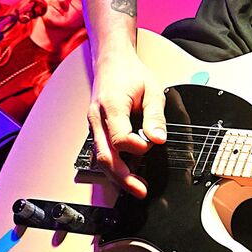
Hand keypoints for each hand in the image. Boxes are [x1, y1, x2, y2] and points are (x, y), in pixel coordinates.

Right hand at [86, 50, 165, 198]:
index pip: (119, 137)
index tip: (150, 145)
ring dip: (117, 176)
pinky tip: (129, 172)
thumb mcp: (152, 89)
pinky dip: (114, 165)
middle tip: (140, 190)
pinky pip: (102, 152)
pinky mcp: (96, 129)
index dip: (135, 146)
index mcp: (111, 105)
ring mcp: (93, 125)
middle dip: (122, 177)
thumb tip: (157, 140)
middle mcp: (97, 118)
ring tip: (137, 187)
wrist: (112, 61)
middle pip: (104, 156)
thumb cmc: (131, 73)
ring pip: (100, 158)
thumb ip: (155, 116)